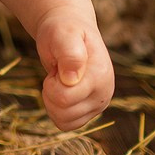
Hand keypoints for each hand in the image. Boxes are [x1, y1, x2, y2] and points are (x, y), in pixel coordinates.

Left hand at [35, 8, 114, 129]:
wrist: (70, 30)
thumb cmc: (64, 31)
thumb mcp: (64, 34)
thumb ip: (69, 53)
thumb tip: (71, 79)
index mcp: (100, 76)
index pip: (64, 98)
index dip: (51, 84)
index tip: (58, 67)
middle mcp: (104, 93)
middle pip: (63, 112)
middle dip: (51, 93)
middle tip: (57, 73)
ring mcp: (98, 104)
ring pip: (64, 121)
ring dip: (53, 103)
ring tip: (59, 81)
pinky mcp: (90, 111)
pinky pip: (67, 124)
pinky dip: (57, 112)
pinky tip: (60, 92)